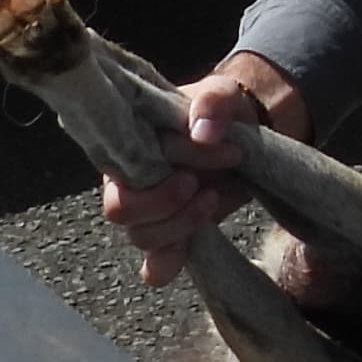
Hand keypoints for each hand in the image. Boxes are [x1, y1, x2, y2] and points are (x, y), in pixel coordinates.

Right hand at [104, 56, 306, 286]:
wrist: (241, 136)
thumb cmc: (218, 112)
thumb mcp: (221, 94)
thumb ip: (213, 101)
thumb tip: (203, 131)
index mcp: (129, 145)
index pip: (125, 163)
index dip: (168, 159)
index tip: (214, 144)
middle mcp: (128, 182)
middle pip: (120, 209)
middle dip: (163, 201)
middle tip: (199, 183)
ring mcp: (148, 213)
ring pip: (140, 237)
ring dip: (179, 224)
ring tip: (212, 198)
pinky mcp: (171, 236)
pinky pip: (153, 266)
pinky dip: (166, 264)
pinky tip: (188, 248)